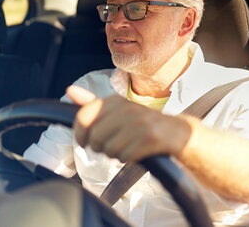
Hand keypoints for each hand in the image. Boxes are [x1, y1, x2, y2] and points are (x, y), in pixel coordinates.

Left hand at [67, 85, 191, 161]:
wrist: (178, 133)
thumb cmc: (141, 124)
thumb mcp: (116, 111)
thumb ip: (92, 104)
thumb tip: (69, 90)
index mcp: (115, 101)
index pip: (83, 116)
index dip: (80, 133)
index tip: (84, 141)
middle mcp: (127, 108)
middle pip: (95, 137)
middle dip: (99, 147)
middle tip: (109, 146)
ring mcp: (140, 122)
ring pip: (109, 149)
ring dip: (114, 154)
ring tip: (125, 147)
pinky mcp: (151, 138)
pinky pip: (125, 156)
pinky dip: (127, 158)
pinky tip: (136, 152)